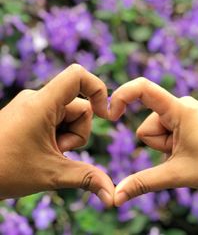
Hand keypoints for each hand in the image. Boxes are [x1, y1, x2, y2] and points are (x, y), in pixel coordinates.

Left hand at [0, 64, 113, 206]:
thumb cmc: (4, 171)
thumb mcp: (52, 174)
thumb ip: (87, 179)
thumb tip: (112, 195)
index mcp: (43, 104)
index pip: (77, 76)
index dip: (98, 90)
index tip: (104, 114)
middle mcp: (38, 98)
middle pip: (80, 107)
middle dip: (77, 133)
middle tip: (57, 151)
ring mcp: (34, 105)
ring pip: (71, 115)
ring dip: (68, 136)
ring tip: (48, 153)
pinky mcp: (31, 113)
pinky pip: (58, 118)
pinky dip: (59, 135)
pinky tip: (44, 149)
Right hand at [109, 78, 197, 205]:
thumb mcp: (175, 175)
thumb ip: (142, 183)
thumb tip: (115, 198)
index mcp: (180, 110)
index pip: (144, 88)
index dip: (121, 96)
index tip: (111, 114)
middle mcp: (183, 104)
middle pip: (148, 127)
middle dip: (158, 144)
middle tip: (181, 153)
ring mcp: (187, 109)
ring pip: (156, 129)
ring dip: (165, 145)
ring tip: (187, 151)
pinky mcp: (189, 115)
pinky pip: (167, 127)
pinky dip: (171, 141)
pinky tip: (189, 147)